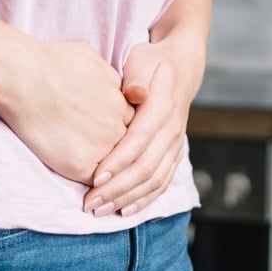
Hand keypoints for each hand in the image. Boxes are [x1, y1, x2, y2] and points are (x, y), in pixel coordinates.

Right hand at [0, 41, 134, 184]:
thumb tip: (113, 86)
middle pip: (126, 148)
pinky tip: (84, 185)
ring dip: (107, 173)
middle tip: (102, 160)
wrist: (24, 77)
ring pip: (113, 167)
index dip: (118, 129)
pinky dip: (92, 185)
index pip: (132, 124)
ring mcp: (102, 146)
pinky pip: (95, 181)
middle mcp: (117, 124)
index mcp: (120, 100)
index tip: (104, 134)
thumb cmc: (51, 62)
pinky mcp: (82, 164)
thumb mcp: (91, 58)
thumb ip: (109, 78)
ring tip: (98, 181)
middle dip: (117, 153)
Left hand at [81, 39, 203, 217]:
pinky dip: (145, 199)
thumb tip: (134, 93)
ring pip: (155, 180)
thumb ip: (136, 76)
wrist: (180, 68)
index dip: (118, 161)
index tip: (95, 178)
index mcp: (162, 106)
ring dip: (127, 199)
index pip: (139, 140)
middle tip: (90, 202)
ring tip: (100, 210)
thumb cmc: (151, 62)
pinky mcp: (174, 153)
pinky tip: (125, 211)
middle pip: (146, 167)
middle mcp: (172, 129)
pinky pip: (162, 182)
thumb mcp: (142, 59)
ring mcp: (175, 143)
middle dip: (118, 189)